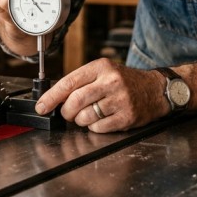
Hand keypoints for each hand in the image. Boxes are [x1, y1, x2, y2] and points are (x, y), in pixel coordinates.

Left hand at [36, 58, 169, 132]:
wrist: (155, 90)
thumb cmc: (125, 82)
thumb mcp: (104, 72)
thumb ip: (81, 82)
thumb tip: (54, 99)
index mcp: (101, 67)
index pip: (69, 82)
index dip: (51, 97)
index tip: (41, 106)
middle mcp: (111, 82)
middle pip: (75, 101)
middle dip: (66, 112)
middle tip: (68, 114)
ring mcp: (120, 100)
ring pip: (85, 117)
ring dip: (81, 120)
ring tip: (90, 114)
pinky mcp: (127, 117)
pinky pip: (98, 128)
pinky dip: (94, 127)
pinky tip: (102, 119)